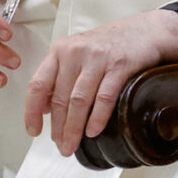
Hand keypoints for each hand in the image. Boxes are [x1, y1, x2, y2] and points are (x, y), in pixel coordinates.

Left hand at [23, 9, 177, 155]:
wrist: (145, 31)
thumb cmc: (109, 46)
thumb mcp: (78, 54)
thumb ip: (60, 77)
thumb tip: (44, 108)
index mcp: (60, 51)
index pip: (38, 84)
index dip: (32, 111)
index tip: (33, 131)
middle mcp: (75, 52)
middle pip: (60, 97)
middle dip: (58, 127)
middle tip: (61, 147)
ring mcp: (97, 58)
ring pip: (79, 100)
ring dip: (74, 128)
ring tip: (71, 145)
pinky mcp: (119, 65)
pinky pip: (104, 97)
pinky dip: (97, 117)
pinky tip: (93, 132)